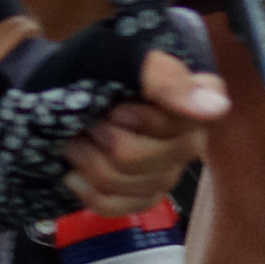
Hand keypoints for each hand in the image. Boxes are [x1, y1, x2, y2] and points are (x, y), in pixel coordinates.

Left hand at [0, 6, 231, 221]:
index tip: (119, 105)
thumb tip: (216, 107)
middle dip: (103, 136)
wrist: (48, 93)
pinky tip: (77, 169)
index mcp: (193, 100)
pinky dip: (85, 187)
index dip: (143, 118)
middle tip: (91, 117)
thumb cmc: (85, 68)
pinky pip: (115, 207)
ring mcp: (167, 173)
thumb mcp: (118, 56)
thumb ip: (166, 77)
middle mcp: (189, 139)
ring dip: (87, 157)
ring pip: (123, 182)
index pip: (185, 123)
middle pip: (142, 157)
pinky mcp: (142, 198)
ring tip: (80, 136)